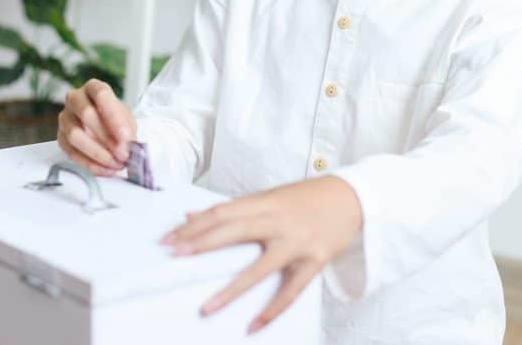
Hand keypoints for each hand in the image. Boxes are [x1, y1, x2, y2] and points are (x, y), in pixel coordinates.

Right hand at [56, 79, 136, 175]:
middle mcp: (75, 99)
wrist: (104, 126)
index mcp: (93, 88)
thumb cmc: (114, 119)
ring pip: (75, 135)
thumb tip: (127, 146)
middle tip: (123, 154)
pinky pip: (71, 153)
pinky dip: (91, 164)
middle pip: (86, 115)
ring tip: (115, 164)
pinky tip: (105, 169)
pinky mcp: (60, 138)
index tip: (126, 137)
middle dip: (107, 138)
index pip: (101, 96)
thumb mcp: (125, 119)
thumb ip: (126, 130)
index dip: (114, 117)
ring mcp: (65, 118)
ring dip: (98, 153)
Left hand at [160, 175, 362, 333]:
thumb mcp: (270, 196)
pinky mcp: (315, 260)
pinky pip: (291, 291)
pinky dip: (272, 310)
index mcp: (265, 201)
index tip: (170, 239)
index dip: (193, 226)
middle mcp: (279, 220)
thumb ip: (235, 209)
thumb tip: (194, 216)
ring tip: (207, 307)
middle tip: (175, 256)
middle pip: (233, 232)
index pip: (221, 213)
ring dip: (231, 290)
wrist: (352, 197)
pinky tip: (253, 325)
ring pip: (260, 268)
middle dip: (201, 245)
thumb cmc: (307, 198)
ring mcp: (297, 242)